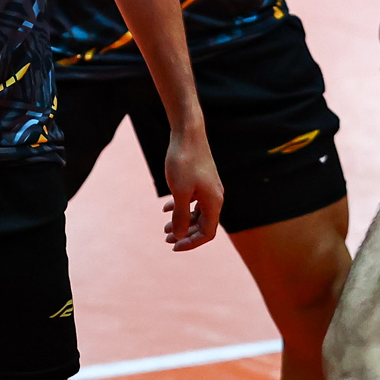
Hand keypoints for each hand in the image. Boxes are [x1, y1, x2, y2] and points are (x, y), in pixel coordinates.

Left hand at [160, 127, 223, 251]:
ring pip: (197, 212)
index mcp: (214, 203)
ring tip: (164, 228)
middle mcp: (215, 197)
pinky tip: (165, 207)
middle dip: (185, 234)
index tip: (173, 246)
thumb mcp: (179, 192)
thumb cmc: (184, 161)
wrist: (187, 132)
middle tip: (166, 238)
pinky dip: (180, 206)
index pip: (207, 233)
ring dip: (182, 221)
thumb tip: (180, 235)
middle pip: (203, 224)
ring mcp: (208, 187)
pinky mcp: (201, 178)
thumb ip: (181, 216)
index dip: (191, 243)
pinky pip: (193, 199)